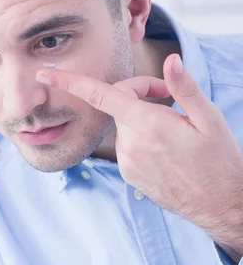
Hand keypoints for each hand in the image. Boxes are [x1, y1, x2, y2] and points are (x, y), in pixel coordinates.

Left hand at [36, 55, 242, 247]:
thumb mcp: (209, 119)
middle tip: (167, 95)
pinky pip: (126, 145)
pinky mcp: (128, 175)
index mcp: (148, 125)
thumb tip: (170, 60)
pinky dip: (139, 137)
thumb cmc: (218, 160)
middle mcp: (131, 145)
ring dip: (139, 117)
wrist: (218, 203)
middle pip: (118, 104)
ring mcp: (127, 163)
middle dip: (137, 93)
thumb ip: (185, 88)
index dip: (70, 83)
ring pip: (123, 125)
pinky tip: (164, 147)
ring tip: (171, 128)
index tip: (46, 75)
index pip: (101, 96)